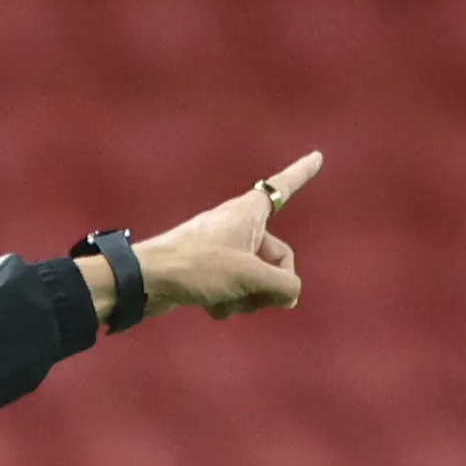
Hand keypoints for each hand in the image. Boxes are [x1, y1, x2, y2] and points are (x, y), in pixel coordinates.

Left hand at [134, 150, 318, 319]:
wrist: (147, 281)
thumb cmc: (199, 266)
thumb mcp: (249, 276)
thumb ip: (282, 284)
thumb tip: (291, 294)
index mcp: (250, 212)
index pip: (284, 187)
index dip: (302, 173)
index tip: (318, 156)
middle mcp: (239, 226)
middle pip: (276, 257)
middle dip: (271, 283)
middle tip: (260, 299)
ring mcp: (222, 249)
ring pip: (254, 278)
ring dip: (246, 297)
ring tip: (227, 301)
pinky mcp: (207, 271)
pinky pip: (232, 289)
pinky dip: (227, 301)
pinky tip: (211, 309)